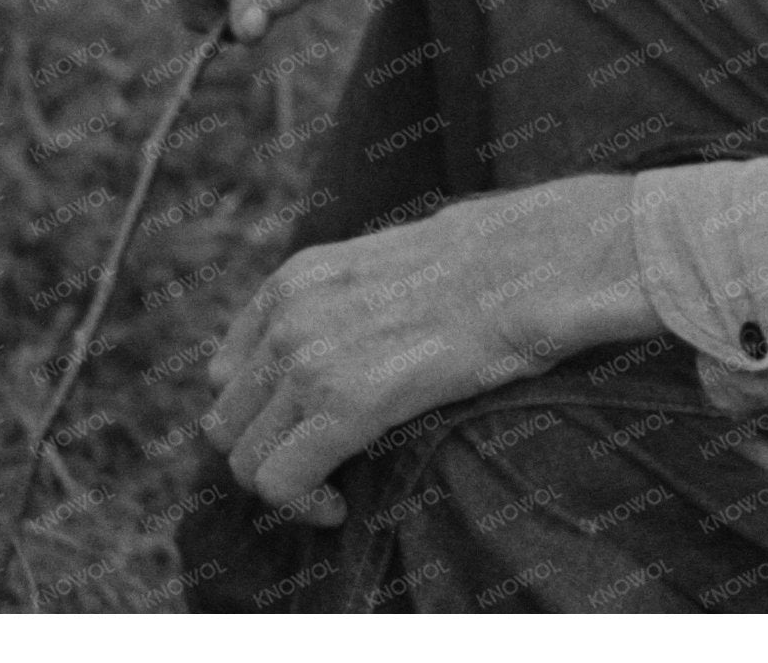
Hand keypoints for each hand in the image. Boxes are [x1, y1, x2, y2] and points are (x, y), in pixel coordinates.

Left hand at [205, 177, 654, 519]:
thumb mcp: (397, 261)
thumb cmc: (495, 264)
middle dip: (267, 453)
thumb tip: (362, 329)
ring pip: (245, 458)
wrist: (540, 264)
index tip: (305, 435)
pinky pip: (281, 480)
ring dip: (284, 484)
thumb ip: (353, 298)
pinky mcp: (344, 402)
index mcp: (298, 278)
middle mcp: (289, 314)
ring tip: (330, 491)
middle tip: (319, 471)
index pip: (230, 371)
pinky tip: (340, 507)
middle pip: (227, 417)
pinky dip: (303, 506)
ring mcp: (309, 357)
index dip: (261, 415)